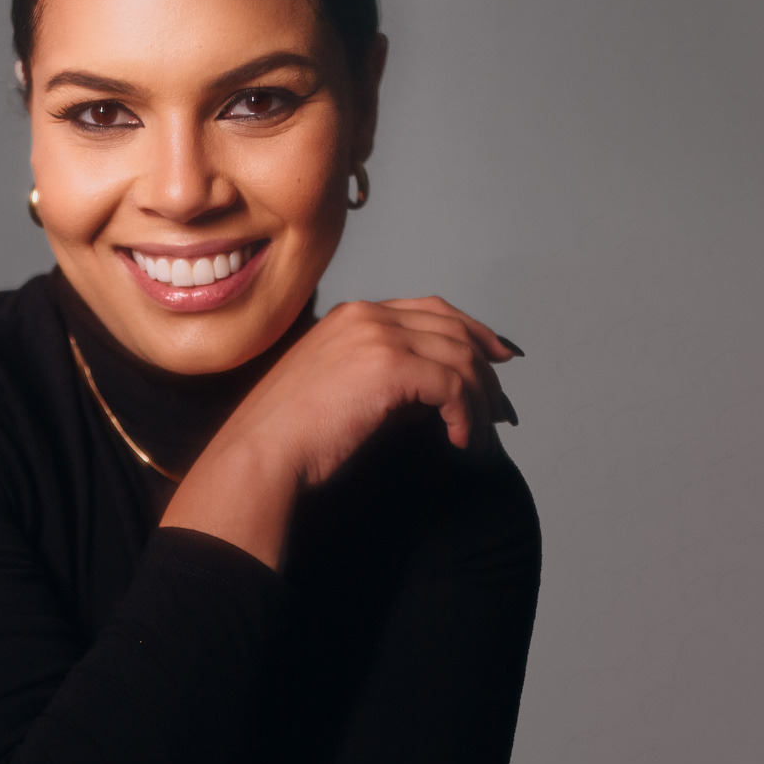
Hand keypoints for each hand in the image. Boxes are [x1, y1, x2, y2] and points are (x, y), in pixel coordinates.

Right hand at [163, 295, 520, 567]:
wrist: (261, 453)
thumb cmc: (289, 437)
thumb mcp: (338, 392)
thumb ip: (382, 381)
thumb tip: (432, 395)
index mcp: (351, 316)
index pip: (428, 309)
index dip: (469, 330)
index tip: (493, 356)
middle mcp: (366, 315)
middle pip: (452, 325)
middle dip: (485, 363)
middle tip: (502, 399)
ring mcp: (377, 336)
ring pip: (458, 355)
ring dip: (479, 396)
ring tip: (482, 431)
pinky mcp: (389, 366)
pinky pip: (451, 384)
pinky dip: (464, 414)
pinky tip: (459, 439)